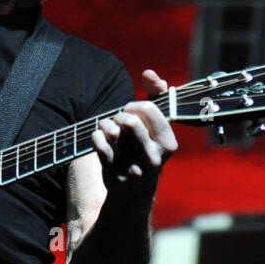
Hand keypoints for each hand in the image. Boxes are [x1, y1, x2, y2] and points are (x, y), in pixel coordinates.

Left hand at [91, 70, 177, 200]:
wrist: (135, 190)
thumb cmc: (145, 146)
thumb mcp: (157, 124)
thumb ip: (157, 94)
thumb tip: (148, 73)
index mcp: (168, 143)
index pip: (148, 109)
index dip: (134, 105)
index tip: (132, 112)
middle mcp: (154, 158)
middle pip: (130, 120)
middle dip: (119, 114)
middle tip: (119, 120)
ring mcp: (134, 168)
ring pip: (113, 130)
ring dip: (106, 123)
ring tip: (108, 127)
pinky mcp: (115, 175)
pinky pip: (98, 143)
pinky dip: (96, 135)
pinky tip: (100, 138)